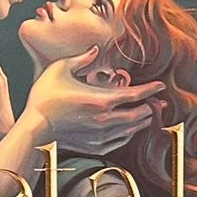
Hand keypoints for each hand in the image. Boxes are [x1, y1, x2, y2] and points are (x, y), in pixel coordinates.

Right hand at [25, 48, 163, 155]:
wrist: (35, 128)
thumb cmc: (45, 97)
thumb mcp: (61, 68)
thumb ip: (82, 58)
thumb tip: (95, 50)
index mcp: (101, 99)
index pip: (135, 94)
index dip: (150, 89)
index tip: (161, 85)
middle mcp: (106, 119)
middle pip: (139, 114)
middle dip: (151, 107)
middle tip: (160, 102)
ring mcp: (101, 135)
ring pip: (131, 129)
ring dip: (142, 121)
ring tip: (149, 114)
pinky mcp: (95, 146)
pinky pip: (120, 141)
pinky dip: (129, 134)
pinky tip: (130, 129)